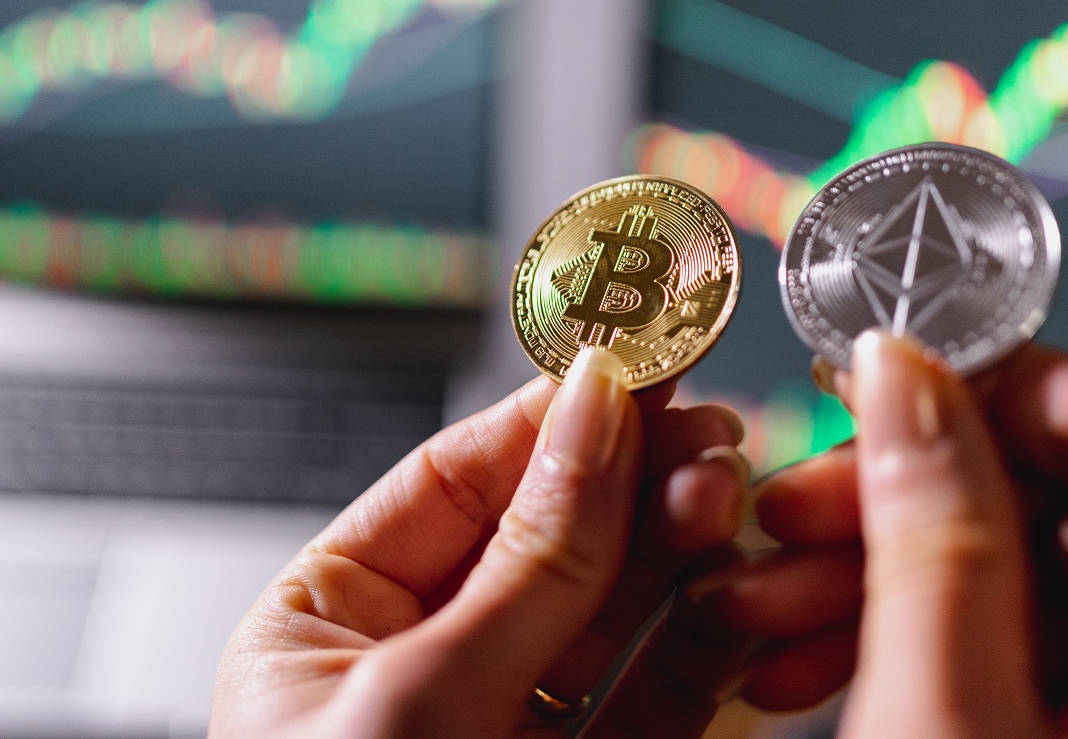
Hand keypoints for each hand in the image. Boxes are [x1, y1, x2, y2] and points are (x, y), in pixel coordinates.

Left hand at [210, 346, 789, 737]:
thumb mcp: (420, 709)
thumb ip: (527, 562)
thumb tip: (593, 412)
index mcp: (329, 628)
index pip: (456, 481)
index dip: (551, 416)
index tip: (638, 364)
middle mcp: (422, 666)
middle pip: (546, 534)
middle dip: (628, 479)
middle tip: (704, 436)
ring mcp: (514, 724)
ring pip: (612, 604)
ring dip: (676, 545)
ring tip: (724, 499)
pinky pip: (656, 689)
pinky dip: (706, 635)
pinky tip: (738, 588)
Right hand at [724, 331, 1067, 736]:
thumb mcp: (941, 723)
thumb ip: (931, 538)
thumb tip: (899, 376)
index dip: (1002, 388)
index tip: (880, 392)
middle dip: (908, 501)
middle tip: (790, 512)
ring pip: (1038, 581)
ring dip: (889, 580)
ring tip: (761, 608)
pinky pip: (1034, 653)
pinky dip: (925, 645)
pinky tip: (808, 661)